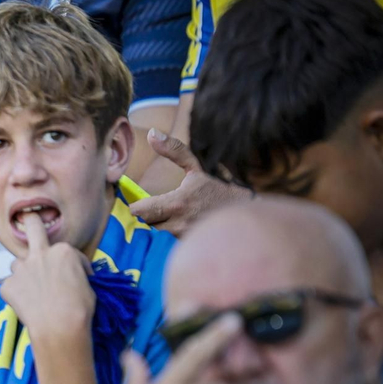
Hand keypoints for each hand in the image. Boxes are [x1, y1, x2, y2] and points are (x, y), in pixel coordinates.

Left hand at [2, 213, 95, 343]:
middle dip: (30, 221)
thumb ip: (74, 273)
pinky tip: (26, 306)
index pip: (65, 252)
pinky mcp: (7, 285)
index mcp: (63, 250)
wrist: (60, 328)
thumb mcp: (88, 285)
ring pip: (18, 265)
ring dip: (24, 274)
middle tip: (27, 218)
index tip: (75, 278)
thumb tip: (71, 277)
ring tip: (33, 292)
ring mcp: (20, 269)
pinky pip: (10, 287)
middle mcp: (39, 253)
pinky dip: (16, 295)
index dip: (71, 266)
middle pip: (32, 227)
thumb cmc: (80, 309)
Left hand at [128, 129, 250, 235]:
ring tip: (170, 219)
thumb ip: (174, 150)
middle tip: (155, 210)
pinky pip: (169, 246)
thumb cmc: (218, 190)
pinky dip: (169, 240)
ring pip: (158, 237)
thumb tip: (152, 133)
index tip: (140, 203)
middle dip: (148, 218)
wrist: (245, 215)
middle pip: (146, 225)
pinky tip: (178, 231)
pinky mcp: (189, 250)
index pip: (140, 211)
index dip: (137, 207)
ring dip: (160, 228)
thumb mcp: (196, 168)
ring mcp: (184, 240)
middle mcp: (178, 225)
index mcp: (176, 203)